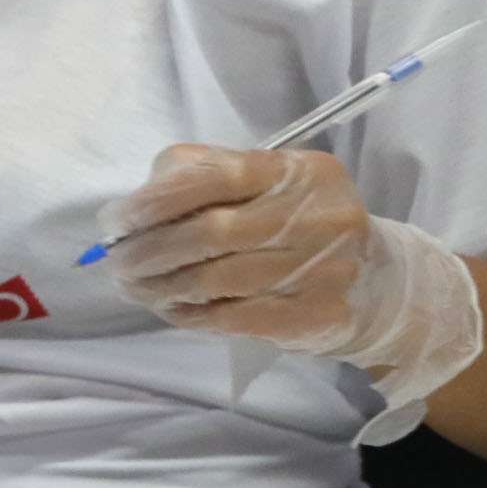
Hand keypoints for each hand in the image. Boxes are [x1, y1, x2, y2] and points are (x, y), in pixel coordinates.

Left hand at [104, 145, 486, 400]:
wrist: (373, 280)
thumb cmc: (294, 223)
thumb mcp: (259, 183)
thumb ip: (198, 177)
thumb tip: (130, 211)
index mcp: (297, 171)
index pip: (213, 177)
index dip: (152, 202)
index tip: (113, 223)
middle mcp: (318, 213)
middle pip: (208, 232)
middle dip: (146, 251)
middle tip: (115, 264)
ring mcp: (323, 266)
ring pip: (215, 280)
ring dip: (161, 287)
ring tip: (137, 287)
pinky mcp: (316, 312)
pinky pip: (232, 317)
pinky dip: (191, 314)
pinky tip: (174, 308)